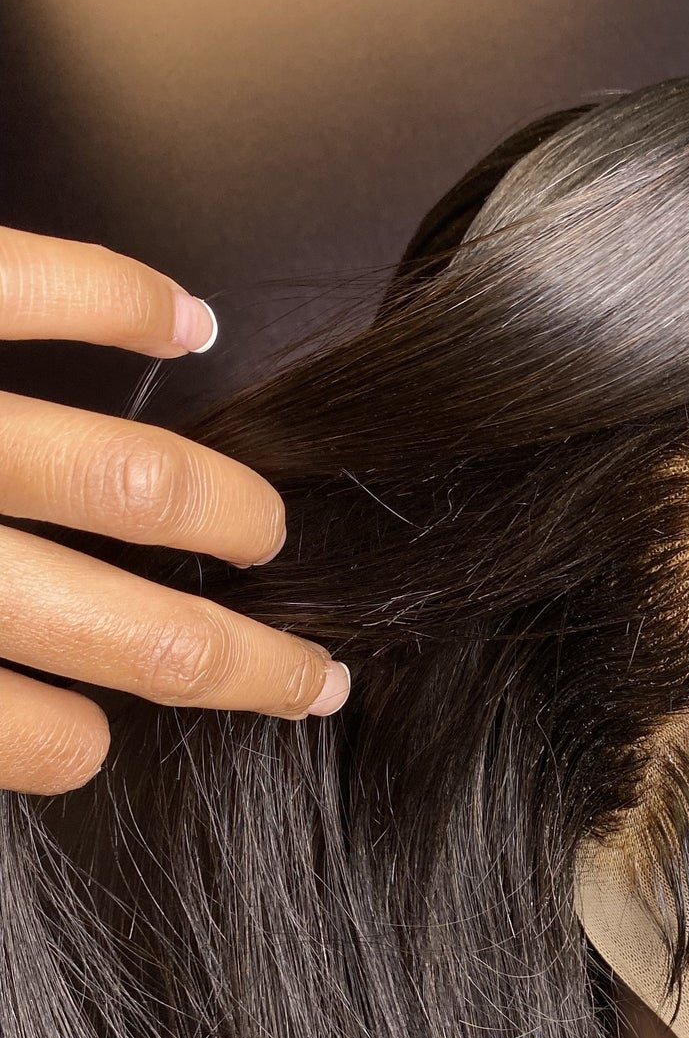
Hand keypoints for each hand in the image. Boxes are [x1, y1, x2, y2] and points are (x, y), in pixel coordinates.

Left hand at [0, 227, 349, 794]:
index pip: (37, 738)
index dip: (74, 746)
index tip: (95, 741)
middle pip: (137, 636)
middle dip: (243, 666)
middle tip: (301, 673)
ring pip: (133, 485)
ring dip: (227, 514)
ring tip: (263, 532)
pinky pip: (44, 290)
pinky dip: (135, 301)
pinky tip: (195, 323)